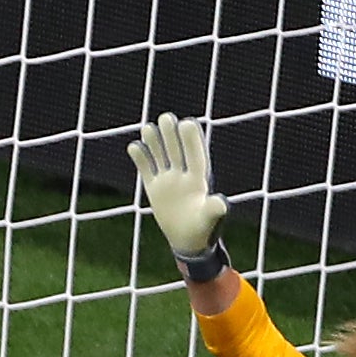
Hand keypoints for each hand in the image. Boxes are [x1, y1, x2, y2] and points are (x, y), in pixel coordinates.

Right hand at [130, 115, 230, 268]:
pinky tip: (134, 145)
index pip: (195, 156)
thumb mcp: (209, 220)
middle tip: (166, 117)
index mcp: (199, 180)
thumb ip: (214, 209)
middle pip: (177, 151)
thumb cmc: (202, 228)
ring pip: (161, 157)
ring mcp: (168, 181)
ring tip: (149, 127)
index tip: (187, 123)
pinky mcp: (154, 188)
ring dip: (156, 142)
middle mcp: (183, 176)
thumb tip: (222, 203)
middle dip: (172, 135)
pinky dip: (141, 159)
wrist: (187, 239)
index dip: (191, 140)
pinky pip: (147, 170)